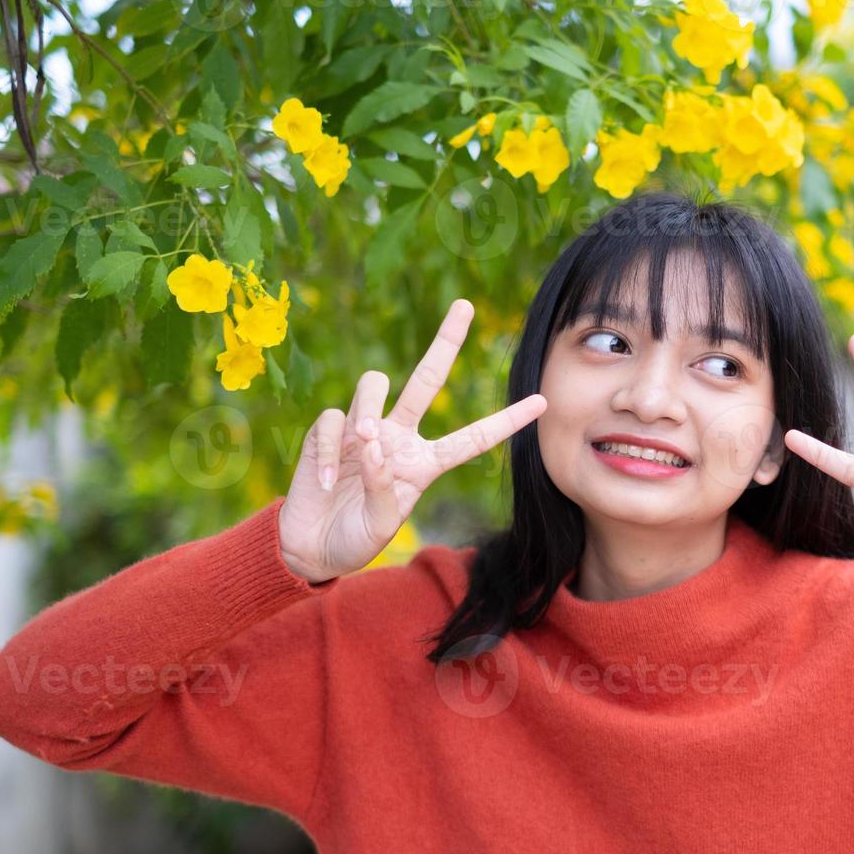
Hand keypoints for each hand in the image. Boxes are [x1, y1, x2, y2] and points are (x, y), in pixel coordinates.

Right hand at [278, 299, 546, 582]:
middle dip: (446, 341)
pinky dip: (330, 450)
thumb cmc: (354, 539)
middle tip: (465, 305)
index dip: (506, 421)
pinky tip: (325, 481)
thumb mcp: (380, 525)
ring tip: (366, 442)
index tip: (542, 401)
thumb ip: (382, 488)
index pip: (472, 438)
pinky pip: (332, 420)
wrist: (312, 548)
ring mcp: (362, 430)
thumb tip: (373, 443)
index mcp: (425, 463)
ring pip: (374, 384)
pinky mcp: (327, 432)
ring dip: (370, 408)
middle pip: (427, 378)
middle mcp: (398, 438)